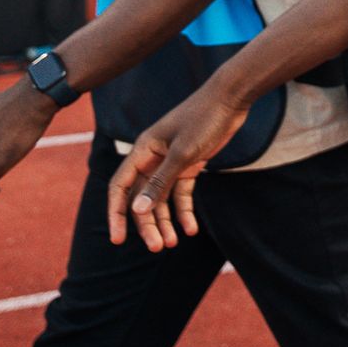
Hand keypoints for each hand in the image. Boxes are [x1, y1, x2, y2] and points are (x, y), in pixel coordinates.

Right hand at [106, 88, 250, 250]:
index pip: (120, 187)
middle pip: (142, 197)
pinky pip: (182, 192)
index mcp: (143, 151)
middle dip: (147, 223)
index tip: (117, 239)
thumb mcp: (183, 154)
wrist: (231, 98)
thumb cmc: (204, 120)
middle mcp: (153, 158)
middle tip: (157, 247)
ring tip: (173, 243)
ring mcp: (172, 162)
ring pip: (162, 198)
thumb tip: (137, 210)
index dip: (116, 213)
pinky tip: (191, 229)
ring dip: (166, 221)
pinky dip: (185, 210)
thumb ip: (160, 182)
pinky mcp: (190, 164)